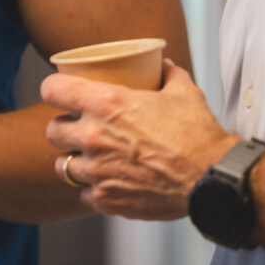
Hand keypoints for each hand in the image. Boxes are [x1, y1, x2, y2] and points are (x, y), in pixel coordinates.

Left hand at [40, 58, 238, 220]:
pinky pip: (84, 193)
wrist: (212, 178)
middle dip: (63, 128)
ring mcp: (97, 171)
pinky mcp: (107, 199)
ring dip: (74, 160)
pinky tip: (108, 182)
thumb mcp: (183, 92)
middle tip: (79, 129)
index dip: (55, 89)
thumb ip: (168, 74)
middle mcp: (94, 137)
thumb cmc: (197, 135)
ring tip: (90, 159)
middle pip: (52, 130)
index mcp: (106, 104)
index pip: (53, 90)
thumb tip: (164, 65)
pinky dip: (93, 189)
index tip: (60, 93)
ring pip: (62, 166)